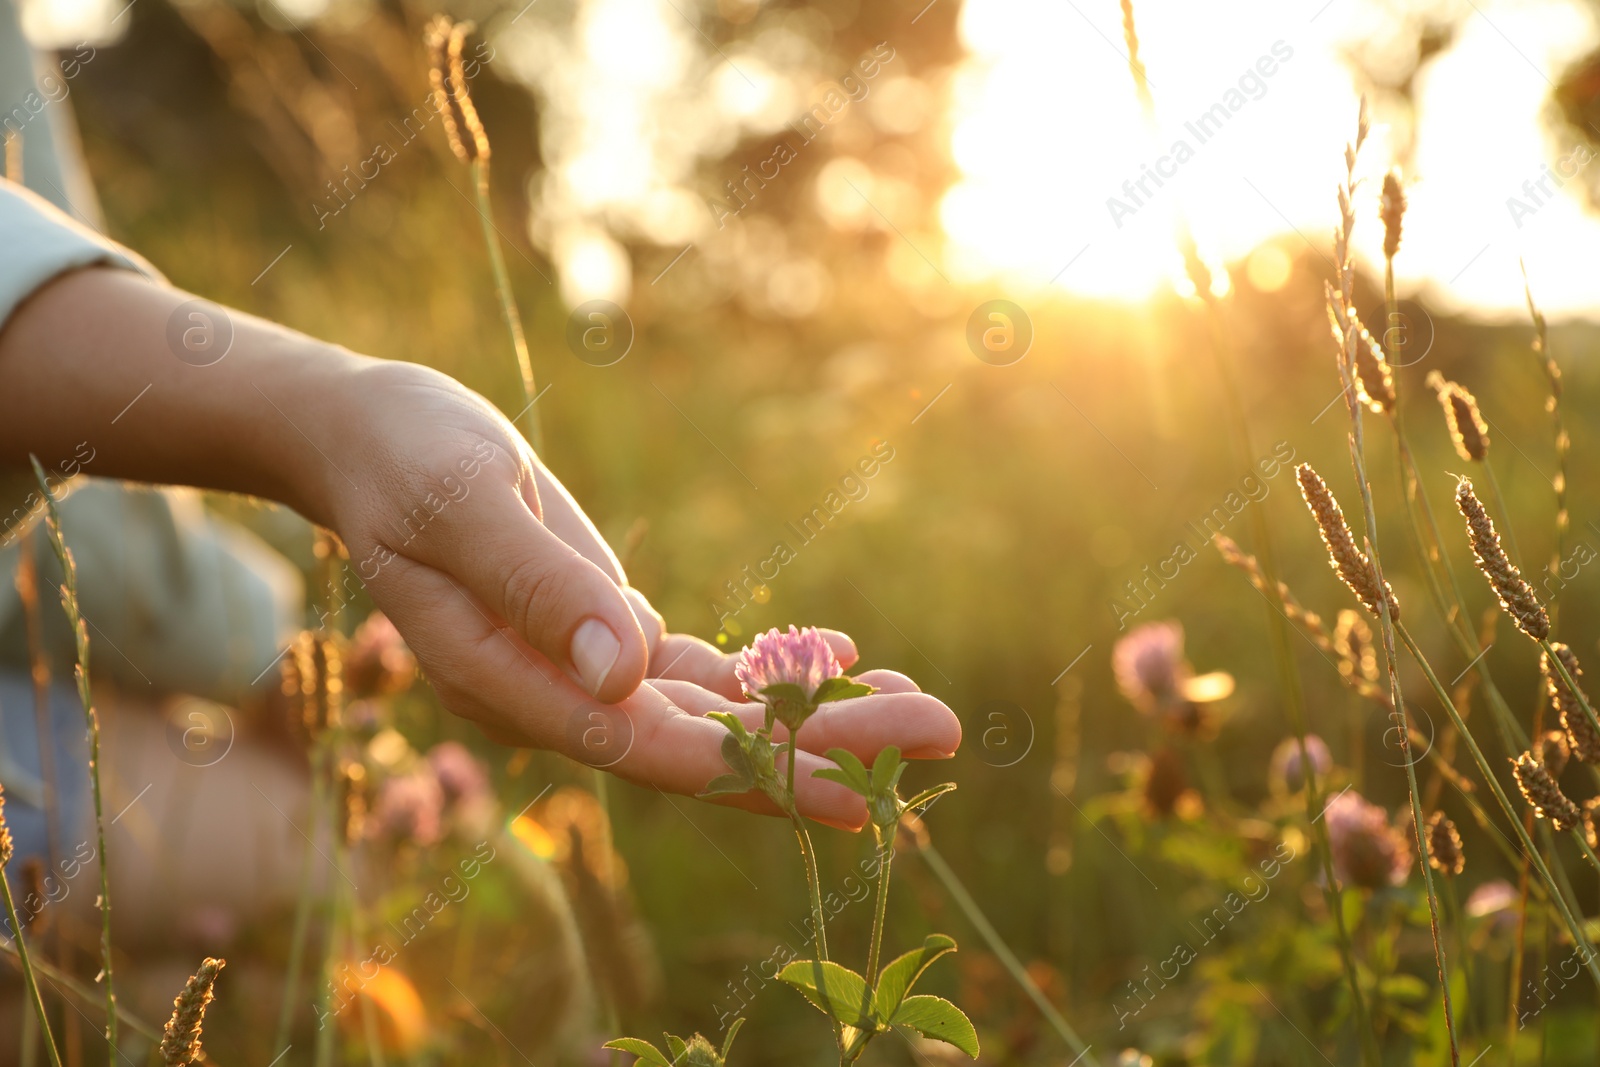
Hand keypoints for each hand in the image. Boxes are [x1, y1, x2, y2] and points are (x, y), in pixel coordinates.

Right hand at [315, 360, 959, 825]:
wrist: (370, 439)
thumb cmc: (403, 458)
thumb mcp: (460, 504)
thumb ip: (537, 586)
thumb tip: (624, 670)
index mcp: (510, 685)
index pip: (652, 750)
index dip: (762, 773)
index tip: (866, 786)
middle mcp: (555, 699)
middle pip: (706, 746)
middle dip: (824, 747)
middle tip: (943, 734)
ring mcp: (583, 673)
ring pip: (715, 716)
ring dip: (815, 717)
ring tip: (920, 708)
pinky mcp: (603, 635)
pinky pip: (702, 674)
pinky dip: (772, 671)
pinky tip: (845, 660)